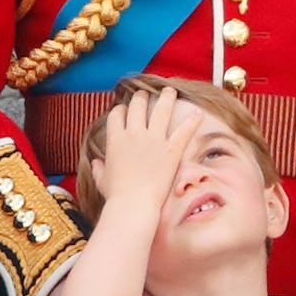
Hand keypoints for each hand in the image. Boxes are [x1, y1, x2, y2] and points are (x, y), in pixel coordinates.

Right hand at [91, 87, 201, 208]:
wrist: (134, 205)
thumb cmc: (117, 196)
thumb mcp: (102, 179)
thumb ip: (99, 167)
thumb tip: (96, 162)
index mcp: (115, 139)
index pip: (117, 115)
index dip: (122, 109)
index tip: (125, 108)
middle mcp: (134, 134)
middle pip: (137, 106)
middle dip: (141, 97)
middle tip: (146, 93)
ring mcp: (154, 140)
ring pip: (161, 110)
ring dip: (166, 98)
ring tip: (170, 90)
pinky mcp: (172, 150)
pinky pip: (184, 131)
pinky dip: (192, 120)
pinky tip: (198, 112)